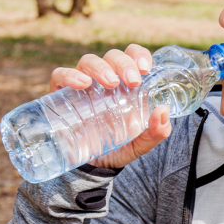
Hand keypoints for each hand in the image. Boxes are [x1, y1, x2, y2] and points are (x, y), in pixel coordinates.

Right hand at [49, 44, 171, 170]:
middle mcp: (104, 80)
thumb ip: (156, 131)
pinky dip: (69, 75)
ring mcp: (82, 86)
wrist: (93, 168)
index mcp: (126, 84)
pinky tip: (81, 83)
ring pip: (88, 61)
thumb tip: (163, 110)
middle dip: (123, 63)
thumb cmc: (119, 148)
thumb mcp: (141, 143)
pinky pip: (60, 75)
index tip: (145, 68)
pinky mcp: (60, 95)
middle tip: (132, 80)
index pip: (132, 56)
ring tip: (110, 83)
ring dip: (101, 67)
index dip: (138, 55)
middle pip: (112, 56)